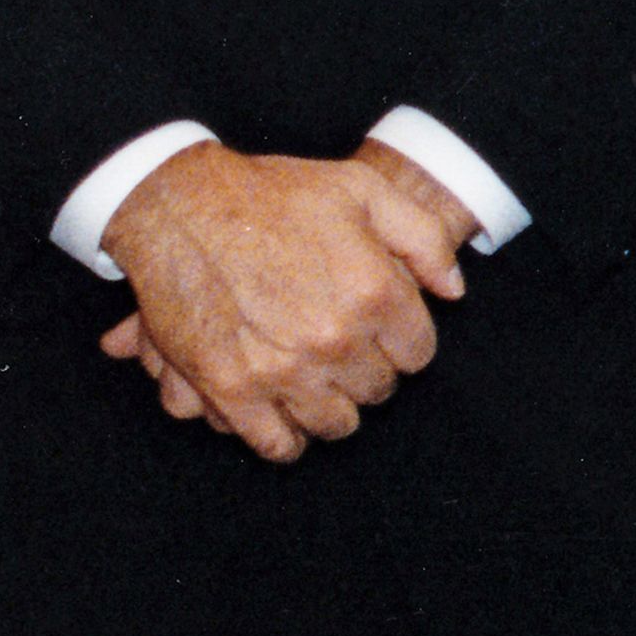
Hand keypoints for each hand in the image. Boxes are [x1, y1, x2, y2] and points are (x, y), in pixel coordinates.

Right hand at [97, 141, 469, 463]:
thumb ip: (423, 238)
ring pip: (334, 424)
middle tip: (342, 350)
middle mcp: (335, 339)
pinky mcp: (230, 389)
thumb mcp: (364, 190)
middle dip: (366, 371)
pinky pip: (276, 444)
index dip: (401, 342)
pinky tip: (286, 417)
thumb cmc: (275, 194)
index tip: (379, 330)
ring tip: (316, 380)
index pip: (417, 354)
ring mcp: (283, 370)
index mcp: (375, 293)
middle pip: (377, 391)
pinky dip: (286, 439)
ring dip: (330, 406)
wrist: (182, 205)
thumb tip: (453, 291)